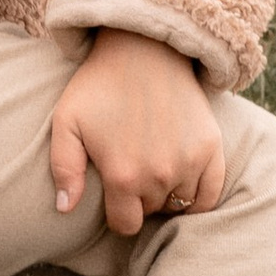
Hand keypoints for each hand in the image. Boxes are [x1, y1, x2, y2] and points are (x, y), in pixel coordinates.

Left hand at [49, 30, 225, 237]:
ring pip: (180, 204)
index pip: (126, 224)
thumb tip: (65, 209)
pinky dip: (198, 196)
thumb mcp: (66, 123)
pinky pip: (210, 195)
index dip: (118, 214)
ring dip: (167, 195)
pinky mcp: (212, 148)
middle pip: (151, 211)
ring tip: (155, 169)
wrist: (142, 50)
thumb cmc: (97, 86)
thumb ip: (64, 169)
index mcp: (123, 176)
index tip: (115, 196)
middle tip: (133, 171)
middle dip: (140, 199)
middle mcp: (159, 175)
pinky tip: (183, 183)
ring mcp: (189, 162)